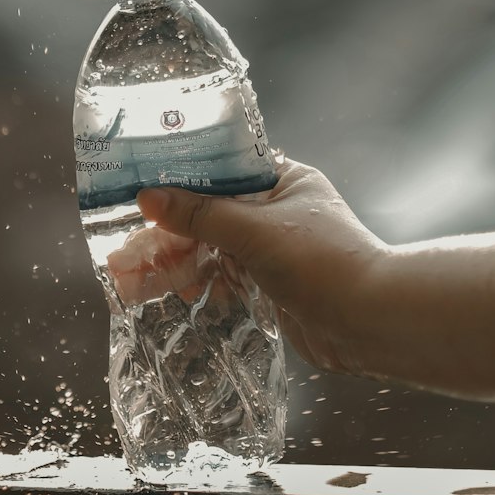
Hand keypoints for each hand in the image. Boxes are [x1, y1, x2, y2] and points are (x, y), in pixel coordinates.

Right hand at [138, 159, 388, 375]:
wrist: (372, 324)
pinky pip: (224, 280)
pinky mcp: (273, 288)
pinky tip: (163, 292)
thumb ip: (200, 214)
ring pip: (213, 251)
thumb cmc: (323, 262)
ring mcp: (276, 252)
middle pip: (210, 215)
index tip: (139, 188)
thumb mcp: (255, 231)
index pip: (223, 170)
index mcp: (285, 181)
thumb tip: (148, 196)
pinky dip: (196, 284)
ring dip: (173, 262)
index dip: (179, 179)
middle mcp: (280, 212)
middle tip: (122, 249)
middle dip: (166, 233)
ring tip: (128, 278)